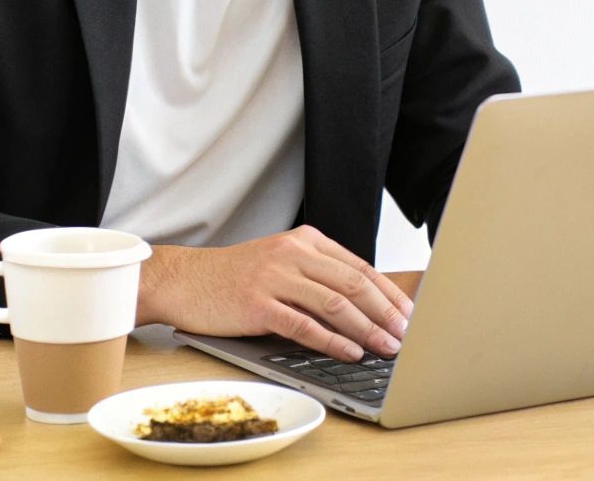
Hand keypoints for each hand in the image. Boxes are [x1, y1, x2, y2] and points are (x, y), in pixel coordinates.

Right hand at [136, 226, 413, 361]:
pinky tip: (349, 352)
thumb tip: (364, 306)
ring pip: (335, 304)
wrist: (184, 281)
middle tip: (405, 334)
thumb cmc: (235, 277)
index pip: (360, 267)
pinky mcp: (258, 303)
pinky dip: (332, 340)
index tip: (409, 314)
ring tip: (385, 347)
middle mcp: (294, 254)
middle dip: (386, 312)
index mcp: (306, 241)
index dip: (389, 293)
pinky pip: (304, 324)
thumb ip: (318, 276)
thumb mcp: (281, 263)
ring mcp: (275, 277)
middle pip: (354, 284)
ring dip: (366, 329)